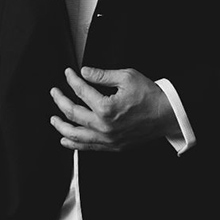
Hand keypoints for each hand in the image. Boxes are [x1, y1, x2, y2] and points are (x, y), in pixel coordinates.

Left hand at [50, 66, 178, 151]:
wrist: (166, 114)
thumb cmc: (149, 95)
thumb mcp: (126, 76)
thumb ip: (102, 75)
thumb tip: (84, 72)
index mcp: (106, 107)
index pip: (81, 91)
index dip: (71, 79)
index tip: (68, 73)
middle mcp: (104, 126)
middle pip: (73, 113)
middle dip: (60, 101)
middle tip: (54, 92)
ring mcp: (107, 139)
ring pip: (76, 135)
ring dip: (61, 126)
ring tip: (53, 119)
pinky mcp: (113, 146)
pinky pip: (88, 147)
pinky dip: (74, 144)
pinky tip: (66, 140)